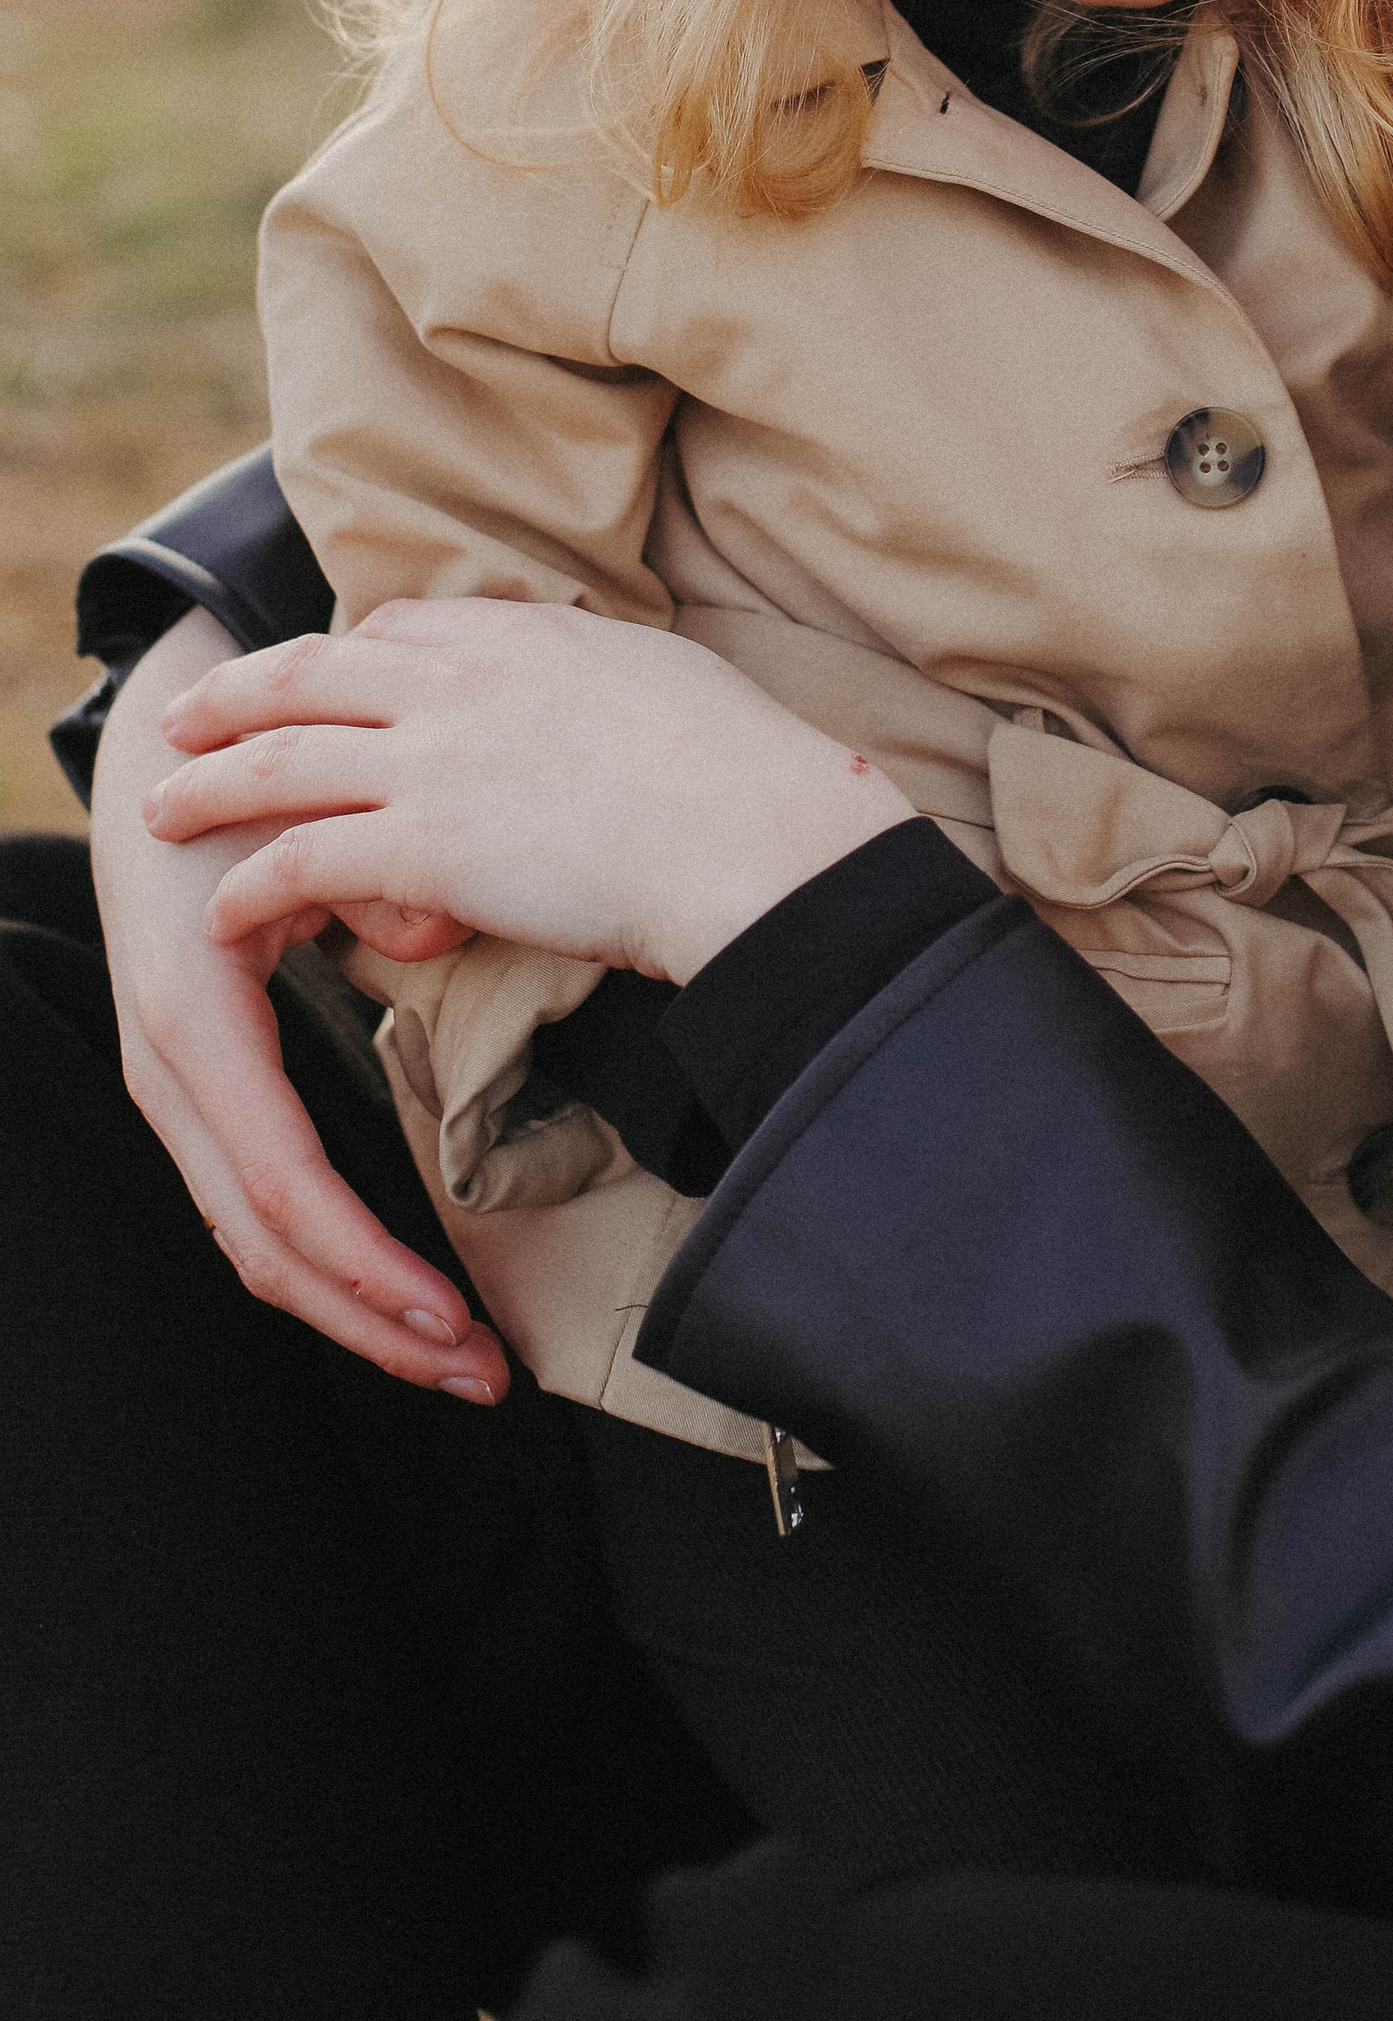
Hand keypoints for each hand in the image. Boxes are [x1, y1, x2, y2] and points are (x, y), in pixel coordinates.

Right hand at [90, 610, 510, 1399]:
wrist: (162, 762)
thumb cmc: (235, 785)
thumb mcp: (296, 812)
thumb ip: (369, 872)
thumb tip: (432, 933)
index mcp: (195, 1021)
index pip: (285, 1186)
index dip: (368, 1266)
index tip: (455, 1320)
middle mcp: (173, 1074)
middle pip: (270, 1245)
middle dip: (375, 1324)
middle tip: (484, 1374)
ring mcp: (181, 1090)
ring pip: (259, 1241)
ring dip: (360, 1309)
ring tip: (461, 1353)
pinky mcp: (204, 1089)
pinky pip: (263, 1202)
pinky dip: (335, 1259)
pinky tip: (401, 1288)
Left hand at [148, 596, 914, 985]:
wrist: (749, 830)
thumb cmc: (742, 768)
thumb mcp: (666, 678)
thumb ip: (605, 680)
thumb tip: (611, 693)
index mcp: (523, 634)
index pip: (396, 628)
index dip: (339, 654)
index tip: (312, 675)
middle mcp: (460, 682)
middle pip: (306, 675)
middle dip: (231, 695)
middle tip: (181, 718)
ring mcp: (433, 761)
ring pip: (278, 760)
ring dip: (207, 785)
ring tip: (160, 810)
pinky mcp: (422, 848)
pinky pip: (299, 862)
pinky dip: (245, 888)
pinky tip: (220, 914)